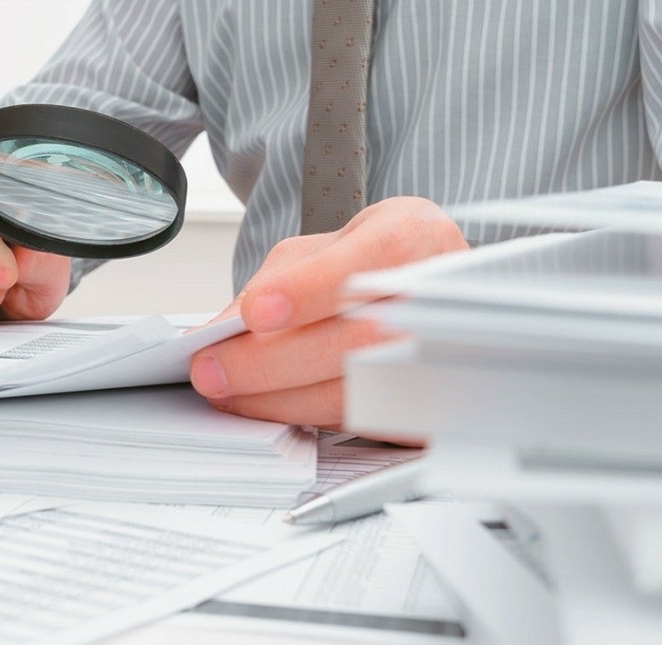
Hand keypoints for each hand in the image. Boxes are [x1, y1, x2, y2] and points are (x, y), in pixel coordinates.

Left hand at [189, 197, 467, 427]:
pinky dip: (307, 417)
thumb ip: (275, 282)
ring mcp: (448, 356)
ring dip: (281, 400)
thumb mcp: (320, 249)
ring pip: (360, 393)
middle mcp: (442, 297)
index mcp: (417, 237)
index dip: (313, 288)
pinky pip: (363, 424)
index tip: (256, 311)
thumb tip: (223, 332)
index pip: (376, 257)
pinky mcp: (434, 407)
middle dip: (273, 361)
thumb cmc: (368, 264)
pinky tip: (270, 405)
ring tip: (229, 392)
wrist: (422, 288)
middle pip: (361, 338)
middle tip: (214, 370)